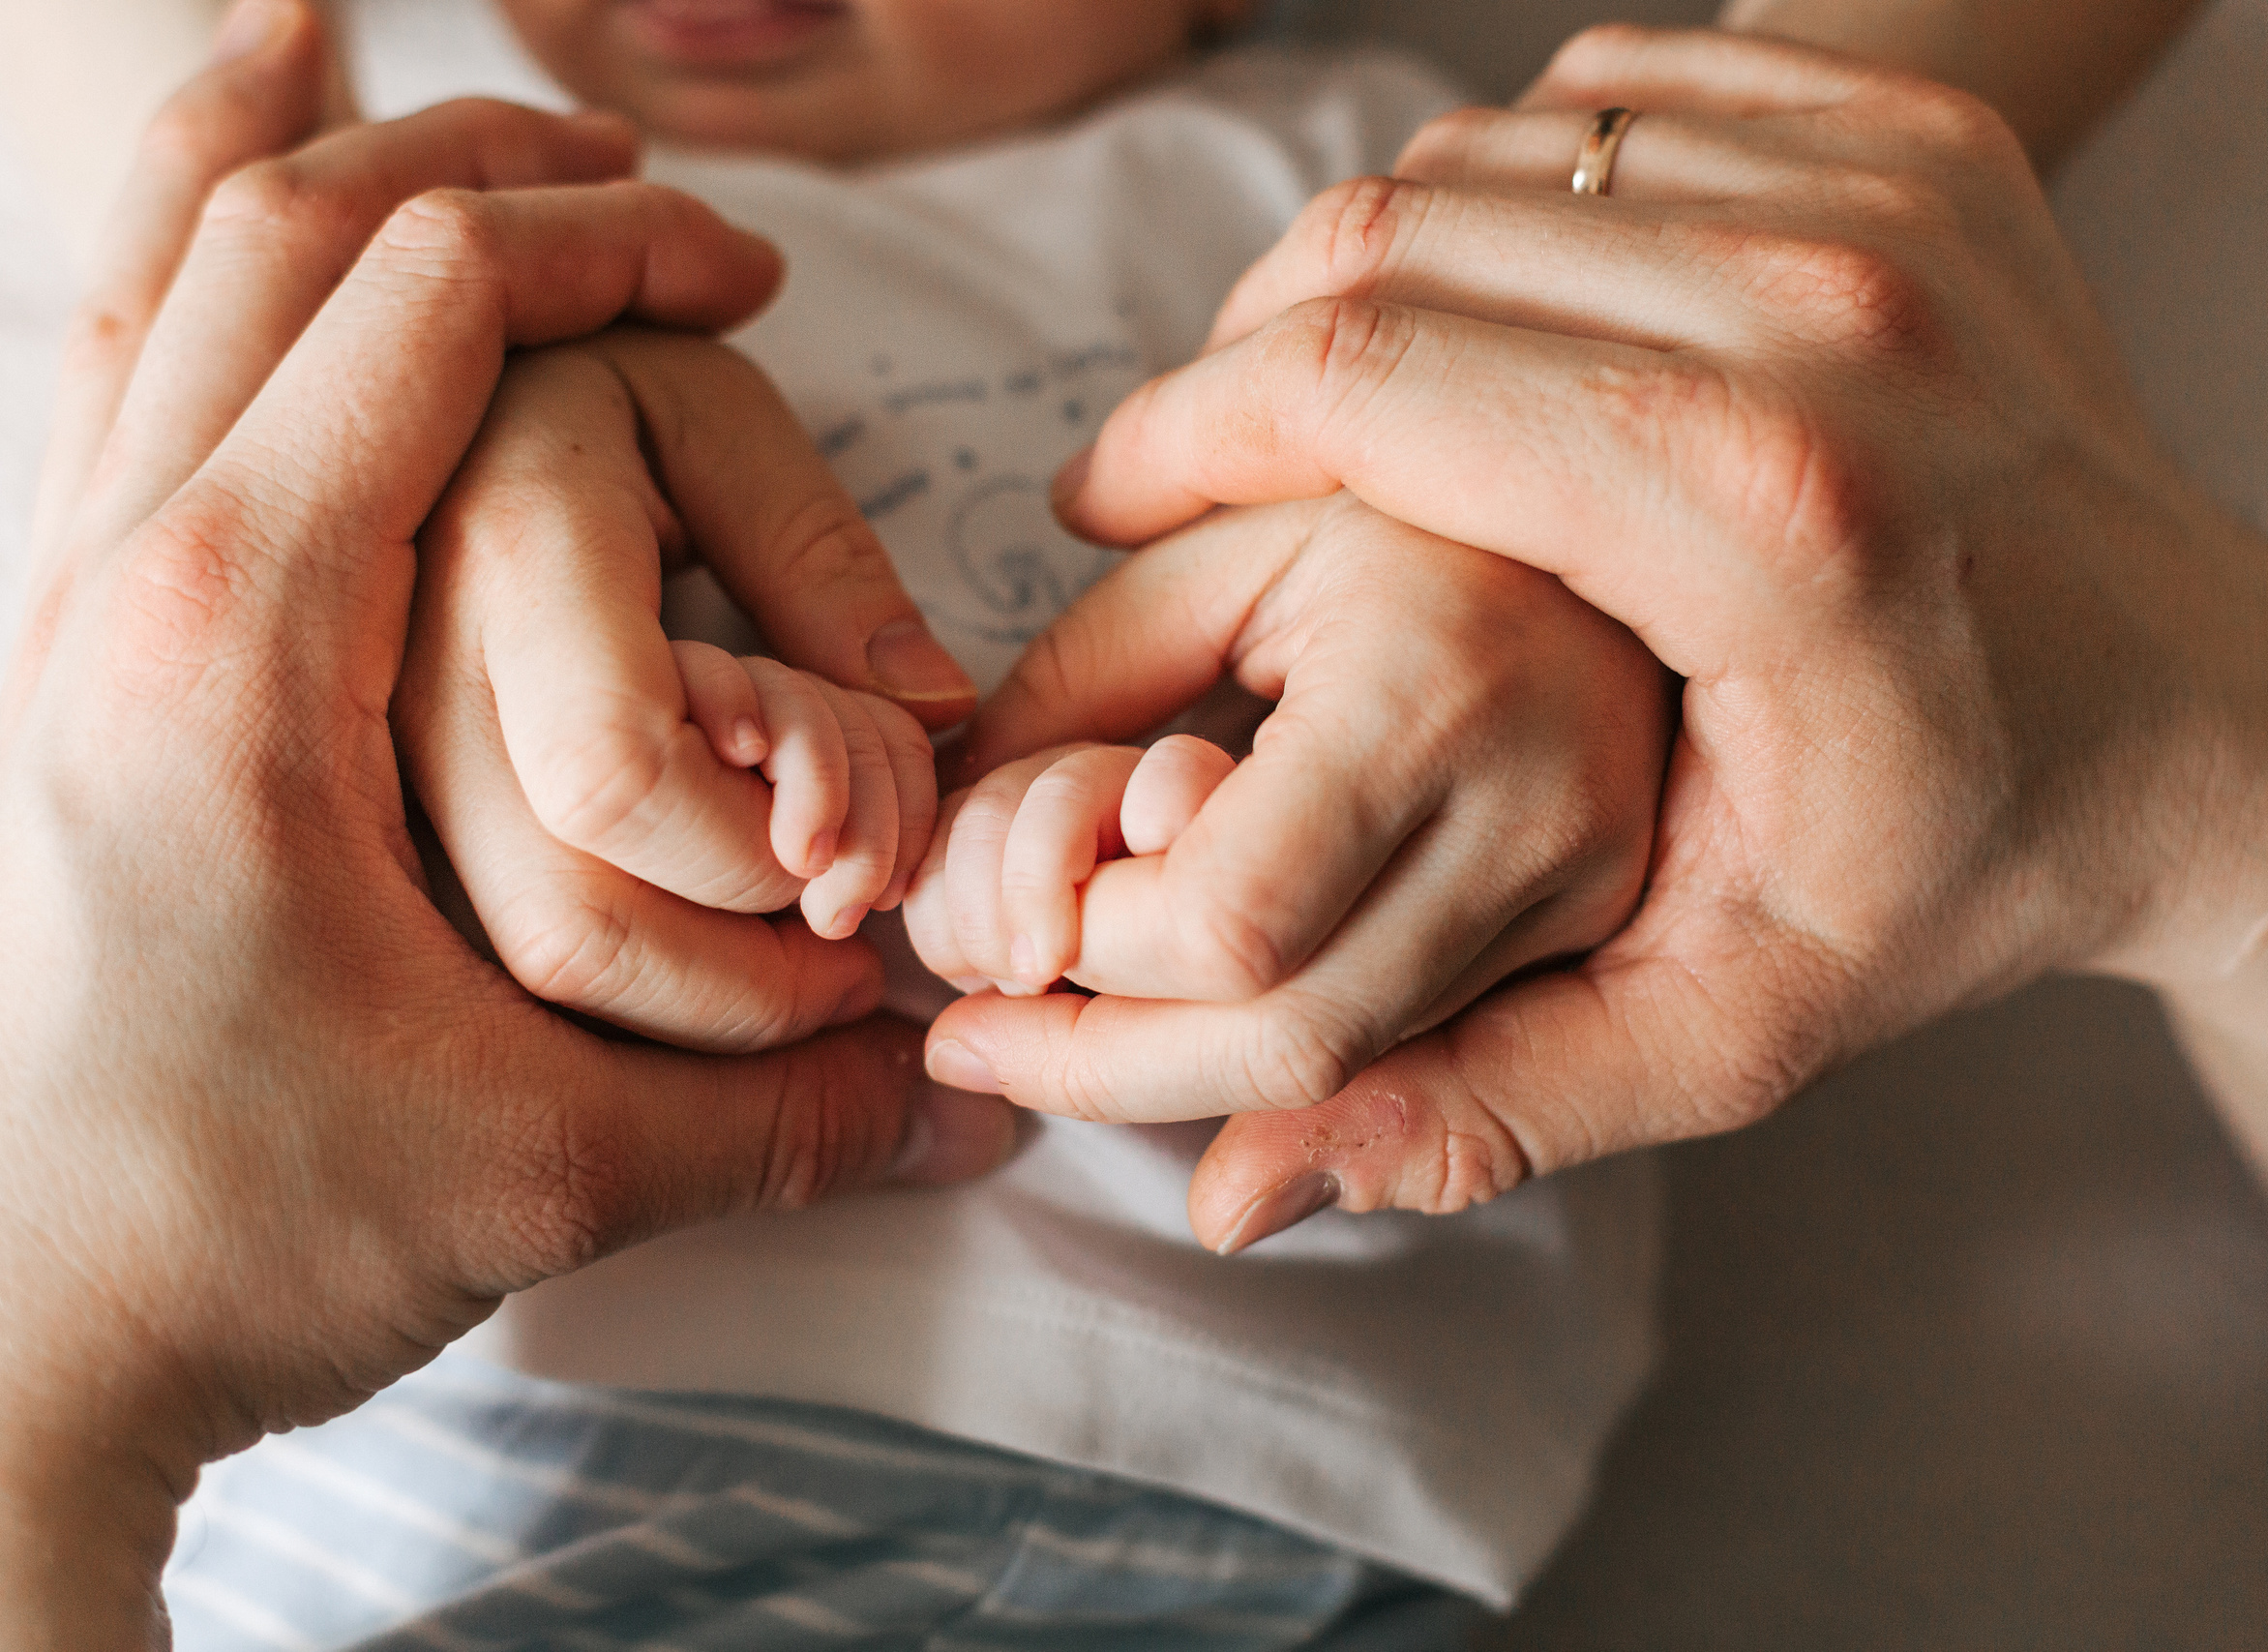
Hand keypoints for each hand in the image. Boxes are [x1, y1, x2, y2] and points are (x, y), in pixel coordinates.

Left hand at [0, 9, 1010, 1644]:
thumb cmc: (217, 1232)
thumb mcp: (542, 1169)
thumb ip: (783, 1114)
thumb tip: (979, 1106)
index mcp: (246, 637)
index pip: (434, 304)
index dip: (614, 248)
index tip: (749, 281)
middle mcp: (128, 578)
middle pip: (284, 228)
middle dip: (474, 166)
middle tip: (634, 185)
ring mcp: (63, 615)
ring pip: (149, 278)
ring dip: (282, 157)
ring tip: (335, 51)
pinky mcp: (52, 676)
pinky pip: (95, 384)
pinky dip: (157, 266)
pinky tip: (205, 254)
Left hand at [920, 492, 1671, 1128]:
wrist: (1622, 486)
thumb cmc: (1398, 492)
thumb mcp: (1219, 543)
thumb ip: (1077, 681)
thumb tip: (959, 841)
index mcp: (1428, 689)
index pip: (1228, 925)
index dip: (1083, 954)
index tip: (985, 935)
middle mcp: (1537, 815)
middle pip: (1288, 1043)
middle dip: (1102, 1066)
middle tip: (978, 1038)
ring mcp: (1587, 888)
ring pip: (1352, 1076)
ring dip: (1177, 1080)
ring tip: (1059, 1027)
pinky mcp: (1597, 928)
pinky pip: (1412, 1052)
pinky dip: (1277, 1055)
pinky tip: (1191, 1013)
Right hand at [1045, 27, 2267, 1244]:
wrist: (2208, 722)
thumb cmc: (1959, 864)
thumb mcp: (1729, 1031)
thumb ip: (1484, 1103)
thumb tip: (1238, 1190)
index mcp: (1762, 513)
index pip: (1363, 380)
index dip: (1181, 430)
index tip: (1103, 499)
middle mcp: (1828, 307)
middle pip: (1397, 234)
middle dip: (1243, 348)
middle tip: (1194, 460)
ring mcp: (1884, 194)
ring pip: (1488, 151)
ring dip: (1368, 268)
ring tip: (1337, 404)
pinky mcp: (1913, 136)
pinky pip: (1610, 94)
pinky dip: (1512, 183)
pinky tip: (1501, 310)